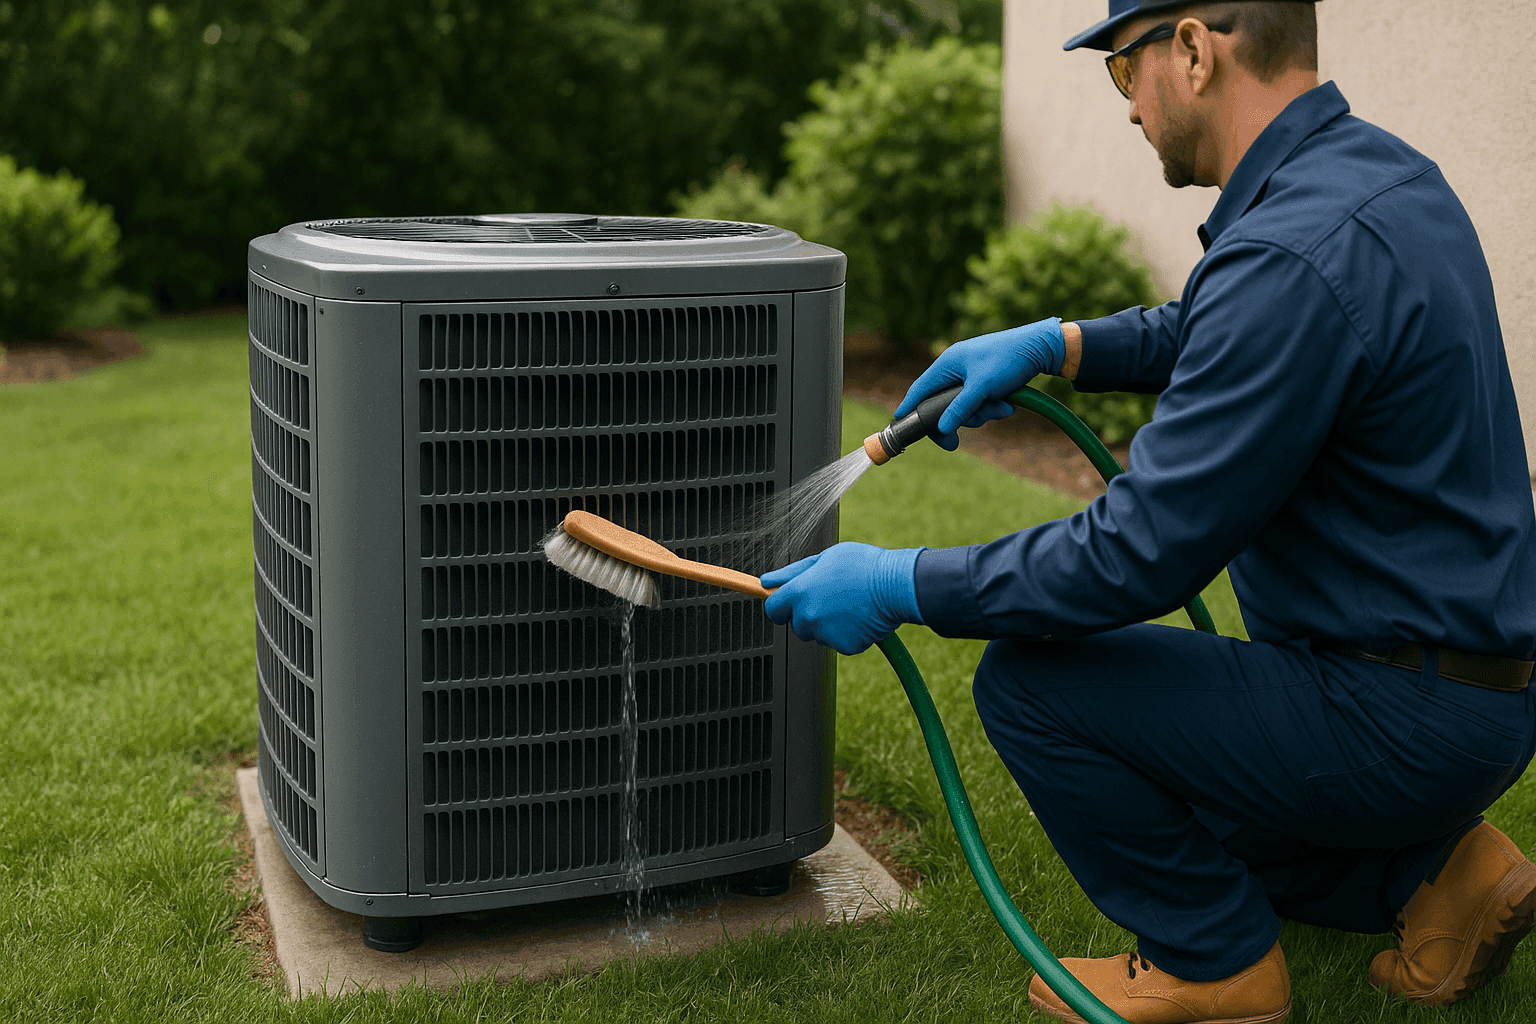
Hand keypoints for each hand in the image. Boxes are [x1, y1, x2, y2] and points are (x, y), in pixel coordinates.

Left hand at [761, 543, 924, 654]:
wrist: (897, 585)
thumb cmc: (862, 566)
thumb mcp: (825, 558)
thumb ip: (793, 572)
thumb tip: (766, 581)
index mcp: (799, 592)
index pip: (773, 609)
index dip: (780, 606)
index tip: (787, 603)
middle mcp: (808, 616)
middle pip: (796, 624)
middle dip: (808, 614)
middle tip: (831, 597)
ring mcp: (826, 634)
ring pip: (818, 634)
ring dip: (827, 624)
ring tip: (848, 604)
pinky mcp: (845, 646)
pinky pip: (839, 642)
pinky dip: (847, 633)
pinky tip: (859, 616)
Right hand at [894, 317, 1064, 450]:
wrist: (1041, 346)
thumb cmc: (1009, 359)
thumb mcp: (983, 387)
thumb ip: (960, 408)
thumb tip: (942, 428)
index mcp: (947, 364)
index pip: (920, 390)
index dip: (909, 408)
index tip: (899, 425)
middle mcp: (954, 369)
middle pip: (941, 405)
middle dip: (957, 420)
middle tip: (954, 443)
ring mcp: (969, 375)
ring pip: (962, 407)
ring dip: (980, 414)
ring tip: (1002, 409)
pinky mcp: (983, 381)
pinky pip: (977, 402)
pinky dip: (990, 408)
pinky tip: (1006, 405)